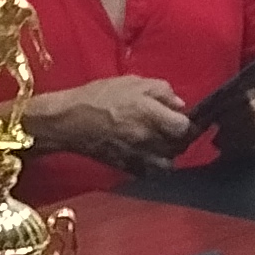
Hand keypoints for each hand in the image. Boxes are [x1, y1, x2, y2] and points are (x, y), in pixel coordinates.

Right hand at [24, 77, 192, 173]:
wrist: (68, 121)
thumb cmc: (97, 97)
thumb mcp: (131, 82)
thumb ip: (160, 90)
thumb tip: (178, 103)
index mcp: (149, 114)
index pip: (184, 127)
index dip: (186, 123)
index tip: (180, 118)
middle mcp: (146, 138)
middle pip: (179, 146)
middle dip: (179, 138)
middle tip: (171, 129)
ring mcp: (137, 155)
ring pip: (168, 163)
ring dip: (168, 154)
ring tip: (160, 143)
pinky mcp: (127, 167)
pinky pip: (150, 172)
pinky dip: (153, 166)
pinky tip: (147, 154)